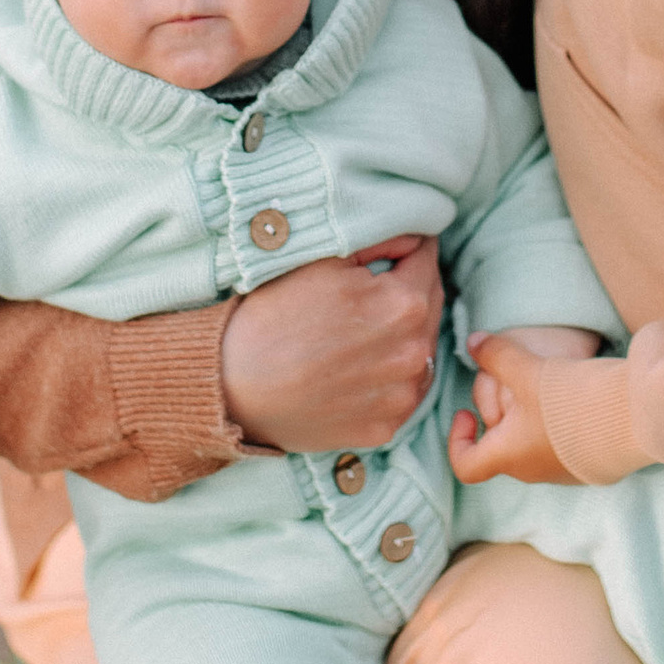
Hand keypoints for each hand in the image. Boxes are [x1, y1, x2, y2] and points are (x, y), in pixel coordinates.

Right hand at [219, 237, 443, 454]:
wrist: (232, 384)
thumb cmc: (273, 316)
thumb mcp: (322, 262)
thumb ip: (378, 244)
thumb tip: (413, 237)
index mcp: (403, 303)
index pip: (426, 260)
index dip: (409, 248)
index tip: (395, 249)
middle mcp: (414, 353)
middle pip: (431, 304)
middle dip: (410, 288)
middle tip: (379, 283)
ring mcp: (401, 395)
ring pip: (421, 349)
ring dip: (405, 333)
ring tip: (366, 328)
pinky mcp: (385, 427)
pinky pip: (403, 390)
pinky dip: (392, 375)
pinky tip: (360, 367)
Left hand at [446, 335, 573, 487]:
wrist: (631, 420)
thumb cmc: (570, 401)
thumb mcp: (527, 369)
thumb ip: (496, 355)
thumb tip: (473, 342)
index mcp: (508, 455)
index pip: (466, 465)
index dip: (458, 439)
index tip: (466, 413)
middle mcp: (531, 471)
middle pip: (499, 446)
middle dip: (499, 412)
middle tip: (512, 382)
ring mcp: (561, 472)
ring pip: (530, 444)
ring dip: (528, 417)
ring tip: (544, 385)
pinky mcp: (587, 466)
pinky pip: (559, 446)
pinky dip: (555, 424)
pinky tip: (573, 399)